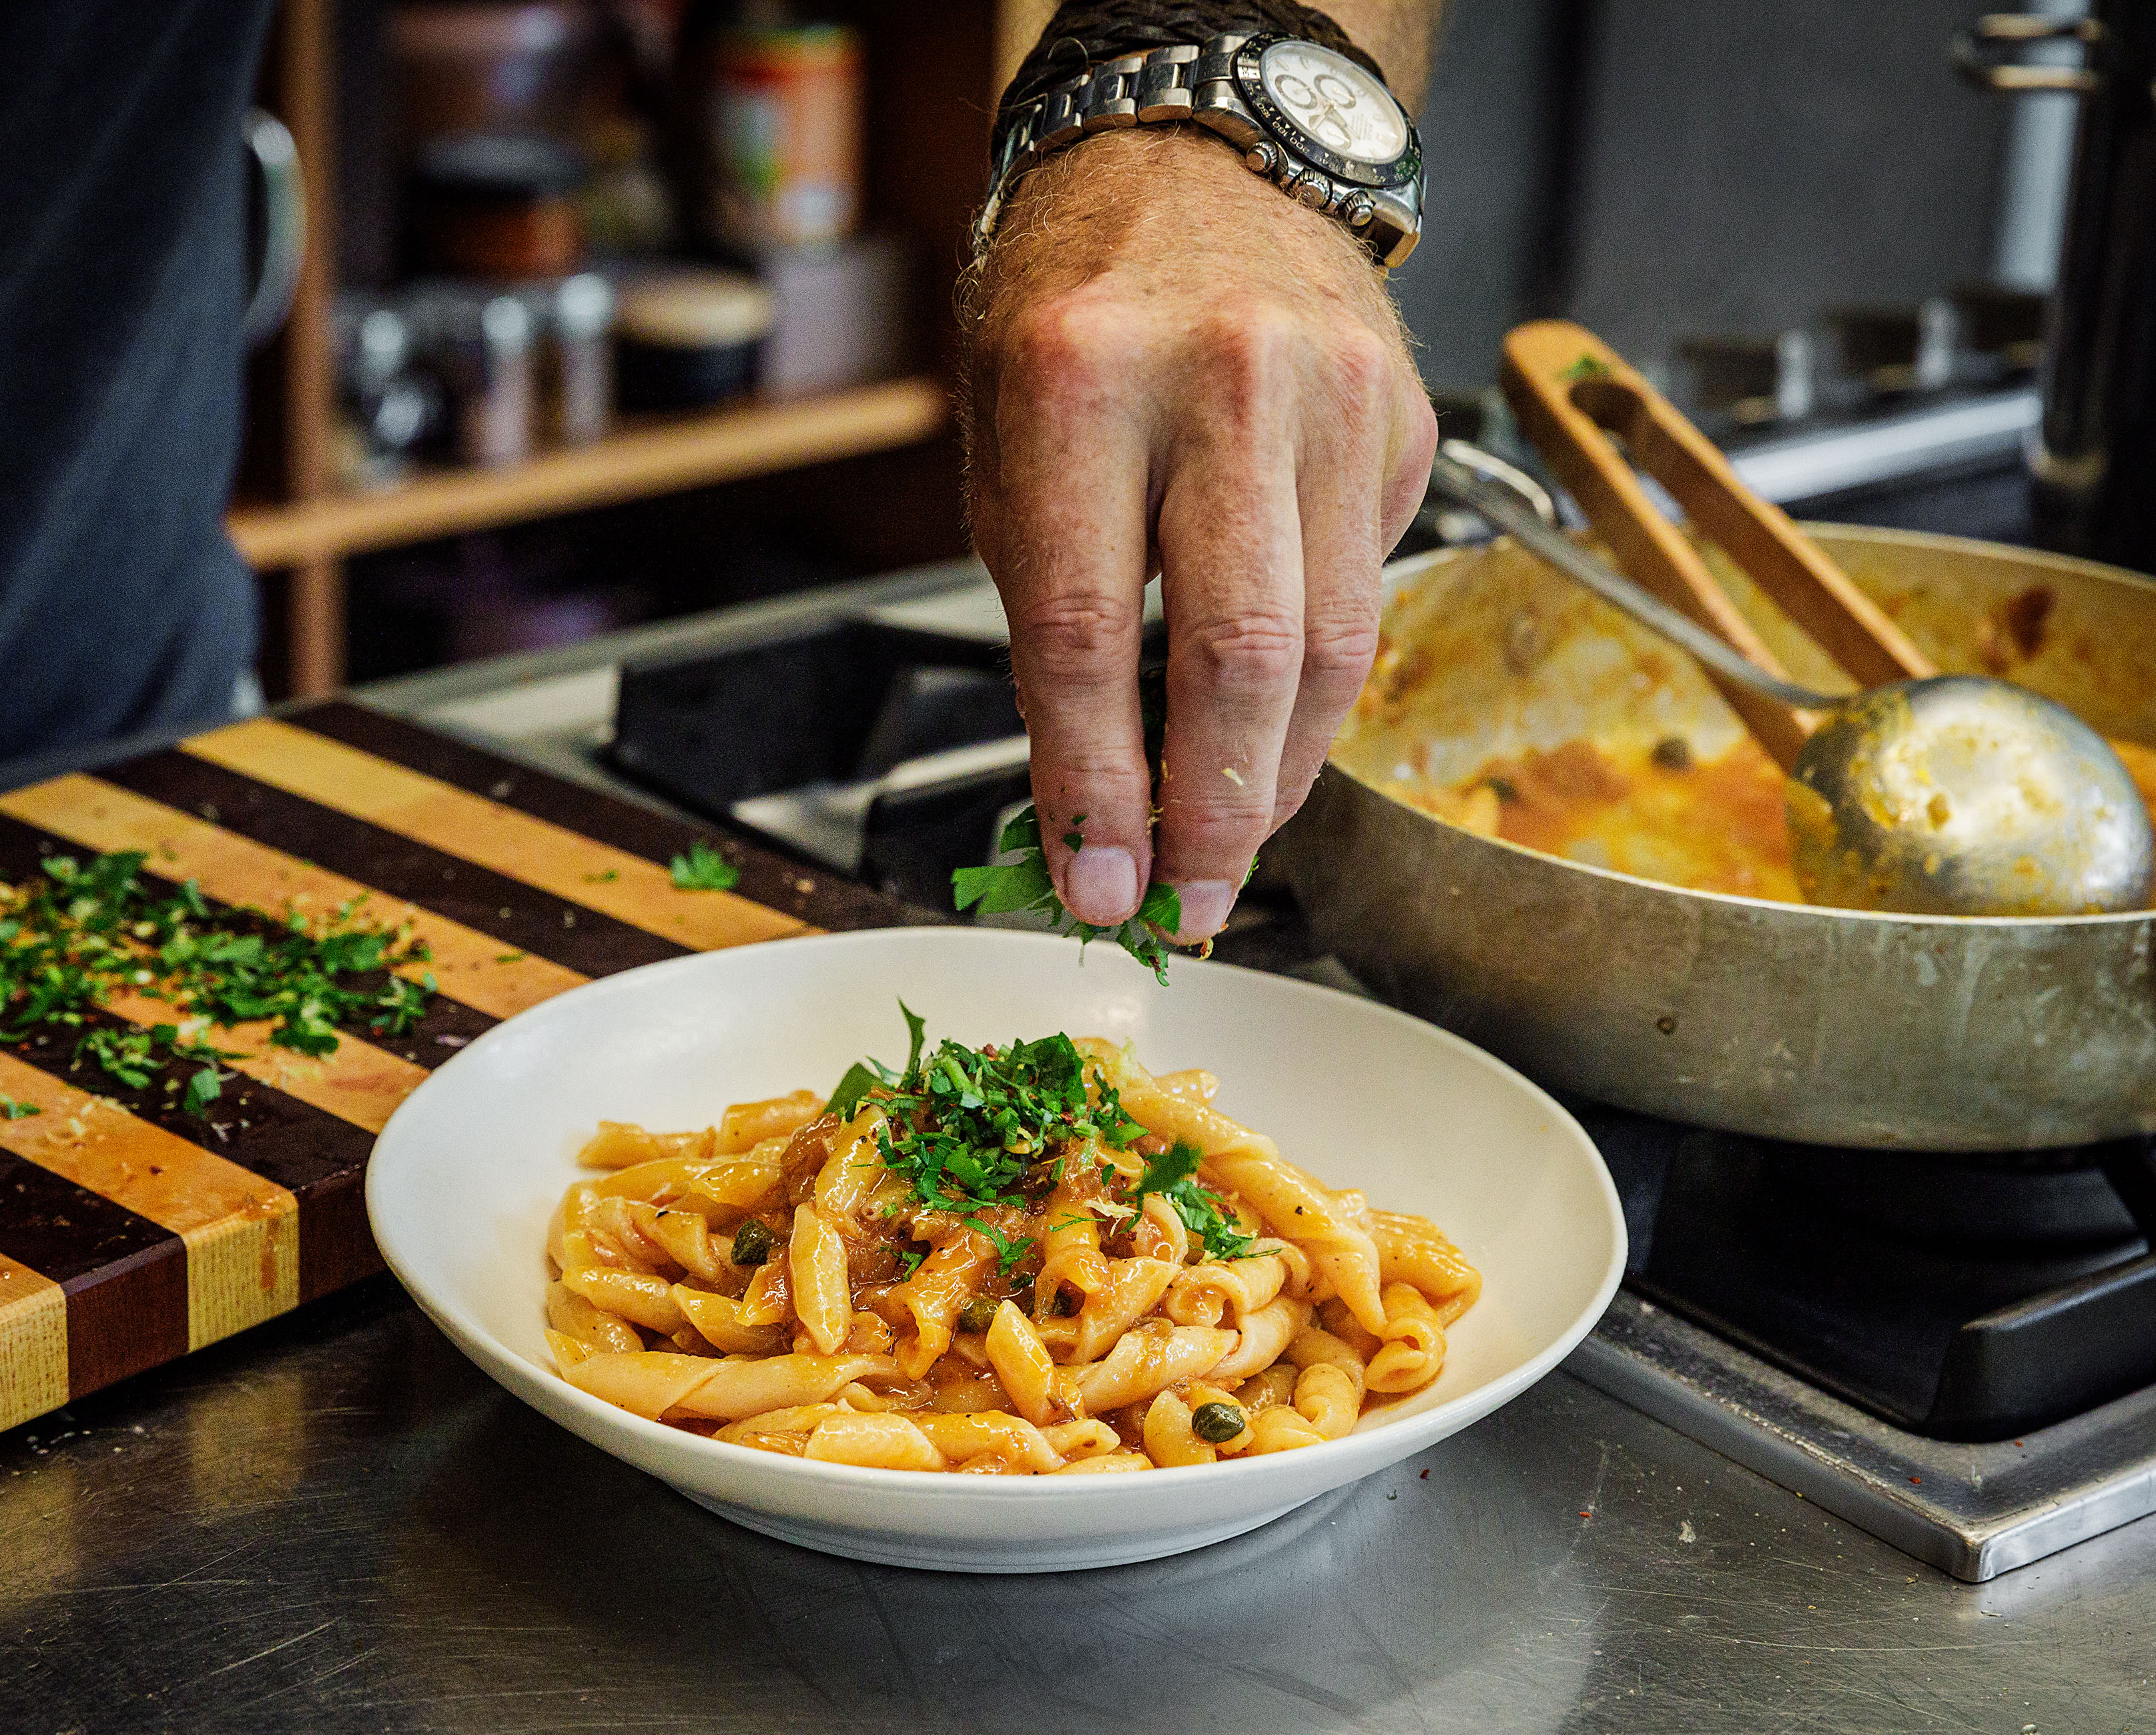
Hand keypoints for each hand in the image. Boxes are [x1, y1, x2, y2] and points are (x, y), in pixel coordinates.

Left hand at [962, 128, 1437, 940]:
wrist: (1192, 161)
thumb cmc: (1072, 311)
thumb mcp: (1003, 447)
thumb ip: (1046, 616)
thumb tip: (1091, 802)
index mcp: (1079, 381)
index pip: (1085, 633)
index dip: (1093, 787)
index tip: (1096, 886)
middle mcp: (1222, 381)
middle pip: (1238, 656)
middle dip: (1214, 814)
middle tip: (1190, 901)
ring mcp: (1333, 398)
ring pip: (1331, 650)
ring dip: (1280, 778)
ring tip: (1233, 844)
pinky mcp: (1402, 425)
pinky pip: (1368, 595)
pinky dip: (1320, 687)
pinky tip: (1277, 721)